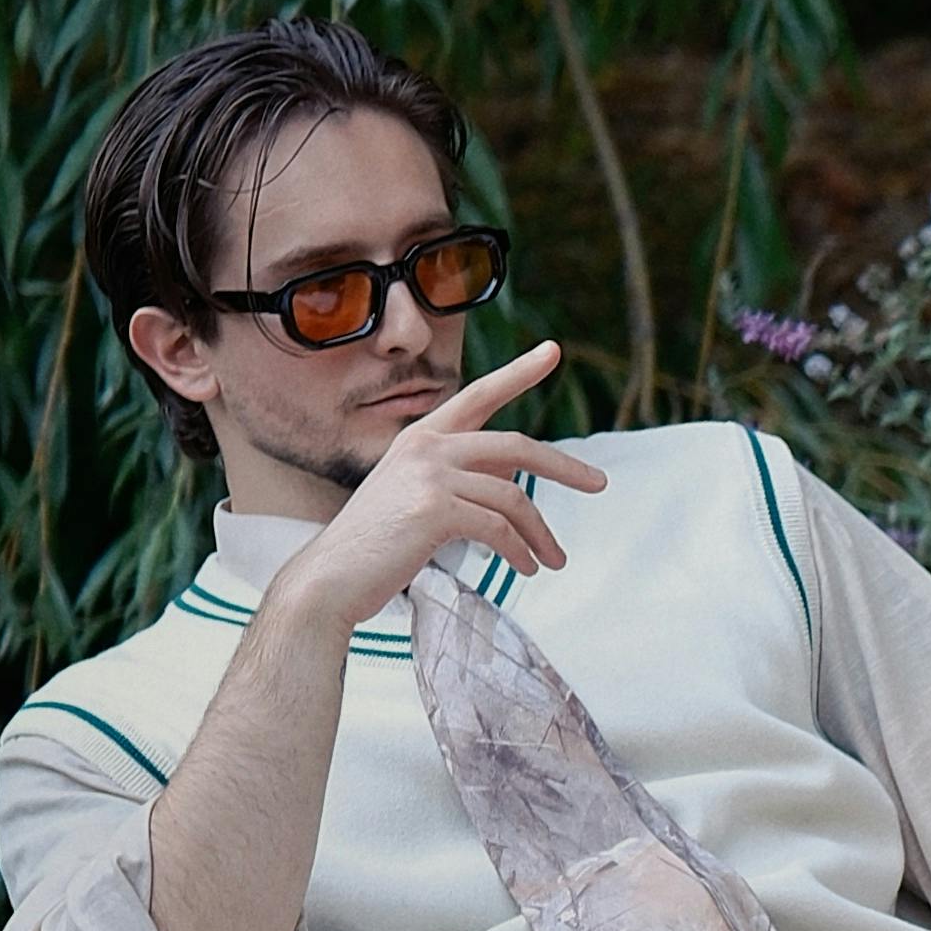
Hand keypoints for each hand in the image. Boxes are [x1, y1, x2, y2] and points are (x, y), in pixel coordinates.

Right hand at [274, 351, 606, 643]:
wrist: (331, 578)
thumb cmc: (375, 546)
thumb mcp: (418, 499)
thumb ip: (459, 483)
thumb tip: (513, 489)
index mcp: (421, 438)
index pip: (478, 396)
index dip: (519, 372)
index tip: (553, 351)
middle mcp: (426, 446)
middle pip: (516, 447)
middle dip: (564, 467)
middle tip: (599, 483)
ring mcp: (430, 475)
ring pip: (513, 498)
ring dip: (541, 534)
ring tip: (553, 561)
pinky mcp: (435, 509)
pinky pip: (499, 529)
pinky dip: (520, 552)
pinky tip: (528, 569)